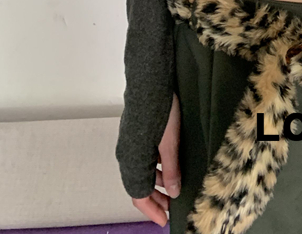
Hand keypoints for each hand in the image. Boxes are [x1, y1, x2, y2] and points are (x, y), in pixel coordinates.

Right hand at [131, 93, 181, 226]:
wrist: (151, 82)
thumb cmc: (161, 109)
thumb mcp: (170, 142)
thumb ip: (171, 169)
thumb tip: (173, 192)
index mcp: (133, 160)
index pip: (139, 195)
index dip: (152, 210)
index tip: (164, 220)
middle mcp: (127, 155)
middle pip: (139, 186)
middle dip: (155, 199)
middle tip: (171, 208)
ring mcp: (130, 144)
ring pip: (142, 173)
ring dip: (156, 184)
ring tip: (173, 189)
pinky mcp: (135, 134)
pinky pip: (142, 160)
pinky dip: (154, 169)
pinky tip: (168, 167)